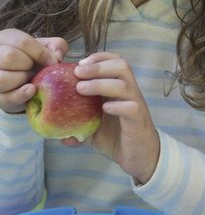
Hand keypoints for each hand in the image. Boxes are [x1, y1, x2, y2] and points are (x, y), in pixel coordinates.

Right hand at [0, 30, 65, 113]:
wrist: (24, 81)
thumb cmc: (34, 60)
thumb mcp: (46, 48)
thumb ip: (56, 45)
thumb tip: (57, 56)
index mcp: (6, 38)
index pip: (22, 42)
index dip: (41, 53)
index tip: (53, 62)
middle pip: (10, 57)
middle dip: (28, 65)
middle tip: (34, 69)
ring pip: (2, 78)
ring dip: (21, 79)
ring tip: (29, 79)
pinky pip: (5, 98)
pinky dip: (20, 95)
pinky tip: (31, 90)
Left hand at [72, 52, 160, 183]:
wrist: (139, 156)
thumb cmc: (117, 138)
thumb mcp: (92, 130)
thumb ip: (77, 127)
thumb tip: (56, 133)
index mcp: (119, 90)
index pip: (115, 62)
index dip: (99, 58)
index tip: (79, 63)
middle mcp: (129, 93)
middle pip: (121, 66)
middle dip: (98, 66)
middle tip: (78, 72)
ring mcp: (135, 105)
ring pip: (124, 85)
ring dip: (101, 83)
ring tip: (81, 88)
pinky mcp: (138, 120)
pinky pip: (131, 107)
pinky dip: (117, 105)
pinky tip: (104, 109)